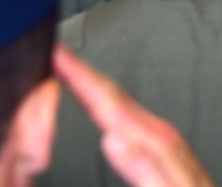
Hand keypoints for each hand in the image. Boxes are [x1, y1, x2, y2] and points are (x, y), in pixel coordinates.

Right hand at [53, 45, 214, 186]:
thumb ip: (146, 168)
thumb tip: (113, 135)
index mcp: (157, 144)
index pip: (111, 103)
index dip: (81, 76)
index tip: (55, 53)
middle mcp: (162, 139)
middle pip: (115, 99)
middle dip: (84, 74)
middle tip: (54, 53)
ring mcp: (166, 148)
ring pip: (124, 110)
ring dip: (97, 89)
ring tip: (71, 73)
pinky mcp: (166, 160)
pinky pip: (133, 125)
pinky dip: (113, 111)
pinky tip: (106, 116)